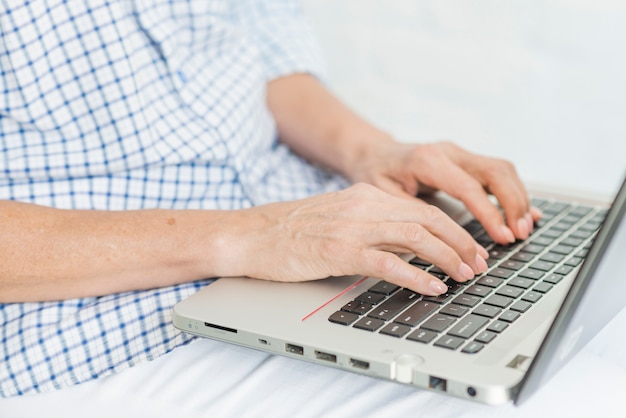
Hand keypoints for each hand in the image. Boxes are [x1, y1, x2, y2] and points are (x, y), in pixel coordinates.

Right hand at [231, 183, 488, 295]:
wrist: (252, 234)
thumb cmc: (292, 231)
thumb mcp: (340, 217)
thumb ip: (374, 226)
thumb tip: (410, 247)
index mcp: (366, 196)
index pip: (422, 208)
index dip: (454, 229)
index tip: (471, 248)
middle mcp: (364, 206)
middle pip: (428, 219)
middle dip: (461, 243)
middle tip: (479, 264)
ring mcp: (352, 227)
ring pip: (416, 237)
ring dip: (448, 258)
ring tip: (465, 276)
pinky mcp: (339, 251)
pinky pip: (388, 263)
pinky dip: (417, 276)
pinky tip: (432, 287)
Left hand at [349, 140, 541, 243]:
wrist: (374, 154)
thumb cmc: (375, 174)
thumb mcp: (383, 196)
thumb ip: (413, 213)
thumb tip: (441, 238)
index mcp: (427, 161)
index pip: (469, 186)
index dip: (490, 213)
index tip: (503, 237)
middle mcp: (448, 152)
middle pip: (495, 172)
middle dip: (513, 204)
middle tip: (520, 234)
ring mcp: (459, 154)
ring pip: (502, 169)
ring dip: (517, 198)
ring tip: (524, 228)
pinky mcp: (465, 160)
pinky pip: (497, 172)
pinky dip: (513, 191)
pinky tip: (524, 211)